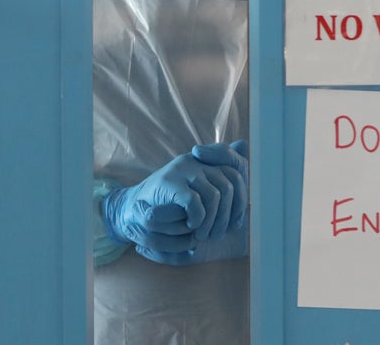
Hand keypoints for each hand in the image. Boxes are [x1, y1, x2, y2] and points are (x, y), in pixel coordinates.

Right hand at [136, 140, 248, 264]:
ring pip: (215, 195)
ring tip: (203, 235)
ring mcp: (182, 169)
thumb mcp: (199, 188)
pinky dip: (198, 219)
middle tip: (216, 234)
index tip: (234, 222)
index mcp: (203, 160)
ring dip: (213, 221)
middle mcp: (195, 160)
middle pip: (230, 184)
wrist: (136, 208)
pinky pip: (195, 201)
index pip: (236, 167)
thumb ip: (221, 170)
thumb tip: (244, 145)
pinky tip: (192, 226)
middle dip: (227, 214)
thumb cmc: (170, 202)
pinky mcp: (169, 182)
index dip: (242, 196)